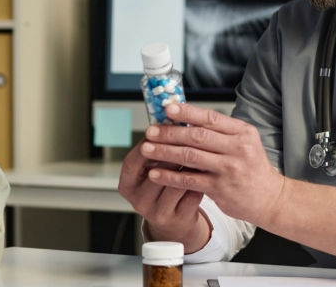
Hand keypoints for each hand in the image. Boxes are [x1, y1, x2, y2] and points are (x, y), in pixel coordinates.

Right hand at [118, 135, 208, 251]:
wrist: (174, 220)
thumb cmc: (162, 186)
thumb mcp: (151, 169)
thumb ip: (156, 148)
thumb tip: (168, 115)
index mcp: (127, 184)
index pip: (133, 161)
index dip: (147, 144)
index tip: (161, 129)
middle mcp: (139, 200)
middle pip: (156, 172)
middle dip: (174, 152)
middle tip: (189, 135)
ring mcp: (157, 212)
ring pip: (176, 183)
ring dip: (190, 166)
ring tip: (203, 150)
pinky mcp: (178, 219)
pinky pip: (191, 195)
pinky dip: (201, 180)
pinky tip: (208, 170)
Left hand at [139, 103, 284, 227]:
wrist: (270, 198)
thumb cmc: (251, 166)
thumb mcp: (244, 142)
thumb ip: (219, 131)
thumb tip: (185, 118)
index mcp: (242, 132)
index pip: (211, 118)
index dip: (187, 112)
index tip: (167, 108)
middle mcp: (237, 149)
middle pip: (197, 136)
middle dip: (169, 132)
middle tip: (150, 131)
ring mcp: (229, 170)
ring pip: (190, 157)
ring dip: (164, 152)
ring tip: (146, 149)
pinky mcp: (220, 189)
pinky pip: (189, 180)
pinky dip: (169, 176)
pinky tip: (155, 173)